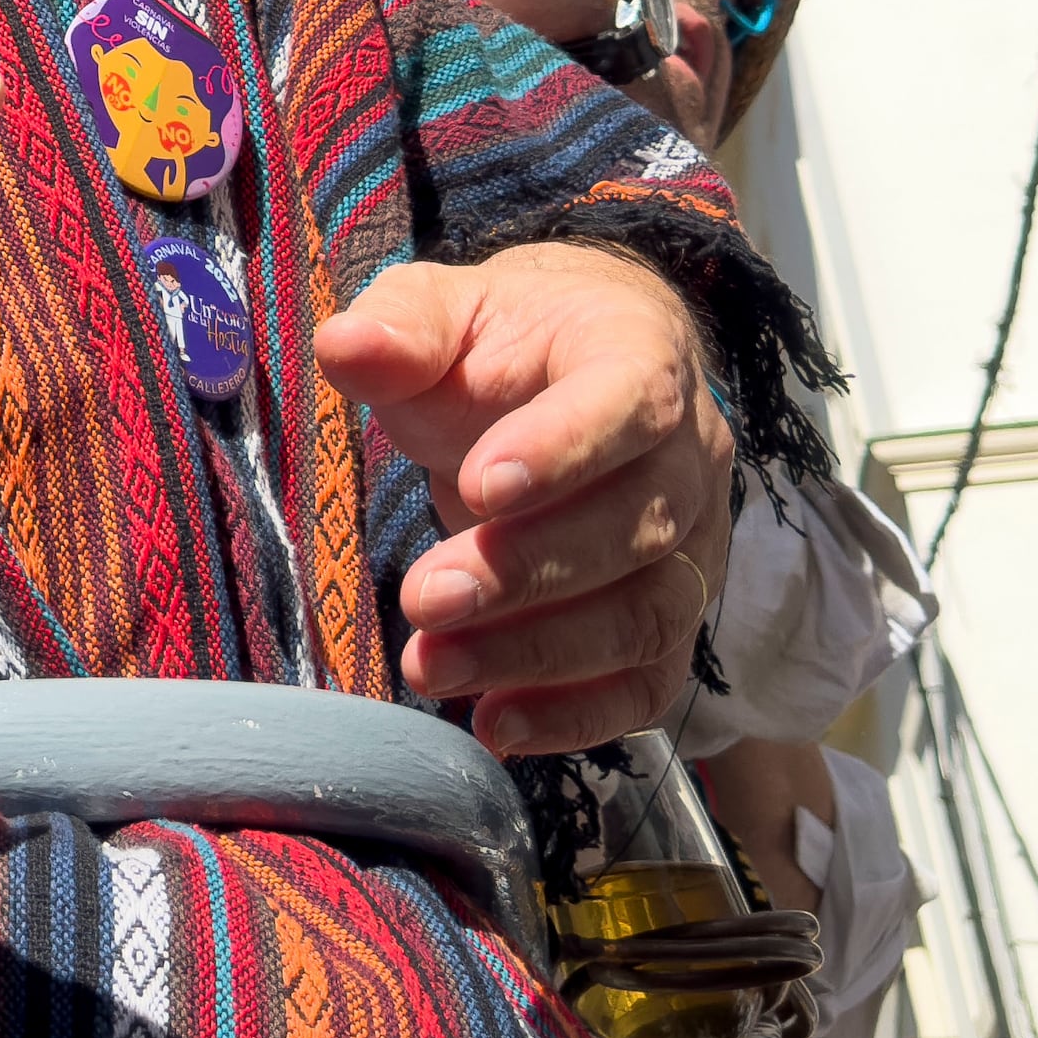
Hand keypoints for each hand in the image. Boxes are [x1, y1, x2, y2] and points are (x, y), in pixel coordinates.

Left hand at [321, 238, 733, 752]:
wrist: (574, 370)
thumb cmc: (503, 343)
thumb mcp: (446, 309)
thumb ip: (402, 327)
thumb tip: (344, 346)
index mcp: (640, 356)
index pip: (627, 403)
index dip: (562, 449)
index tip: (476, 487)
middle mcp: (689, 457)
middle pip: (633, 529)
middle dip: (525, 574)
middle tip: (423, 599)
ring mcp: (694, 544)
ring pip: (646, 616)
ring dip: (538, 656)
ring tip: (433, 669)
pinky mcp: (675, 614)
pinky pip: (652, 679)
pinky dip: (581, 715)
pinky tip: (497, 727)